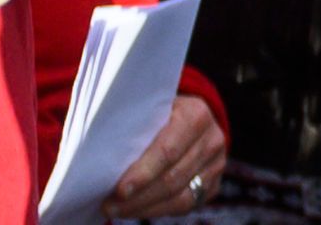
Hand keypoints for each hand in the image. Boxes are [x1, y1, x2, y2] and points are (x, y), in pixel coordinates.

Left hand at [103, 94, 225, 219]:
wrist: (192, 117)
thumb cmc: (160, 112)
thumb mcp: (152, 109)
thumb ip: (138, 127)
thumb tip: (103, 157)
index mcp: (196, 114)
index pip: (168, 150)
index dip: (143, 173)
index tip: (119, 190)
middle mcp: (212, 139)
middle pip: (172, 178)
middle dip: (138, 196)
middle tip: (108, 205)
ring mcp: (217, 164)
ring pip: (179, 197)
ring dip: (144, 208)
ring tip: (117, 210)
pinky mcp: (214, 185)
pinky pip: (186, 206)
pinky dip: (158, 211)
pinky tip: (137, 210)